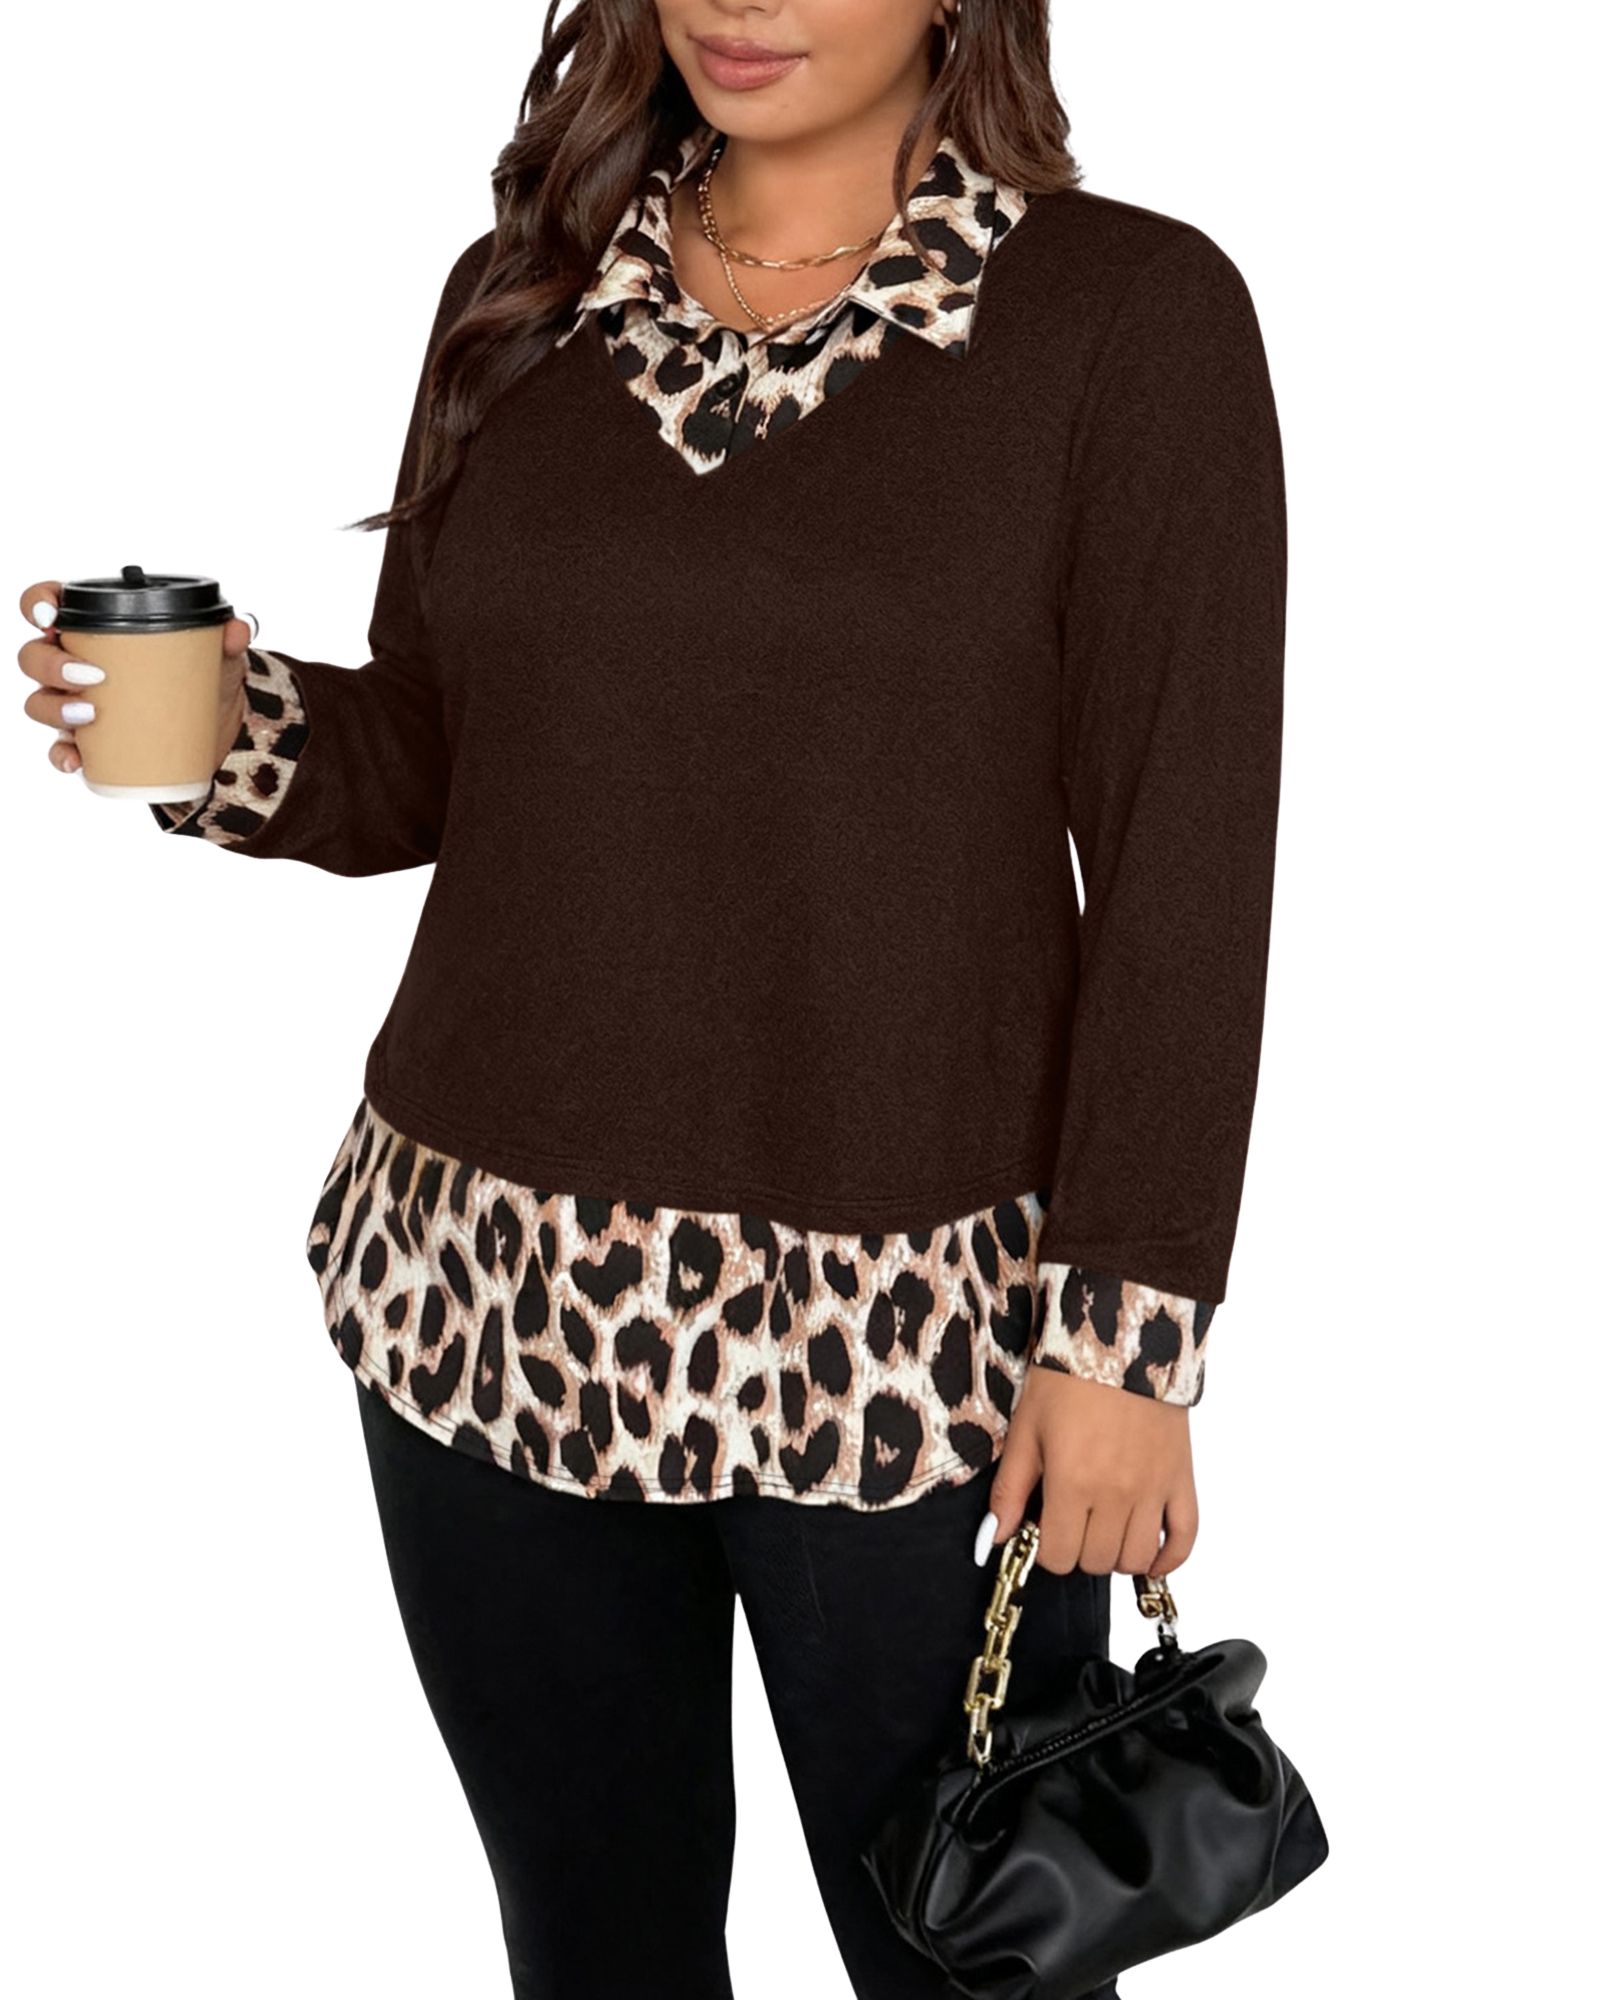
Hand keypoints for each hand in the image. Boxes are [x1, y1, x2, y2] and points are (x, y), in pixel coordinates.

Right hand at [17, 579, 256, 776]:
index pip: (47, 607)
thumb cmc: (203, 679)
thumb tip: (239, 628)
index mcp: (93, 632)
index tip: (51, 616)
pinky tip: (76, 759)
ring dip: (54, 708)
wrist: (216, 731)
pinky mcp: (88, 743)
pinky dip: (62, 755)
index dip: (37, 605)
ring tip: (90, 714)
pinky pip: (59, 750)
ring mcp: (75, 705)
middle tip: (91, 675)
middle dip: (50, 664)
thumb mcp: (217, 657)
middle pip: (33, 657)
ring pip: (39, 702)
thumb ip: (227, 638)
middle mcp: (73, 665)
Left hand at [980, 1366, 1198, 1578]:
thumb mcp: (1026, 1429)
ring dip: (1114, 1554)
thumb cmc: (1069, 1379)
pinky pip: (1186, 1538)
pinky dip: (1170, 1559)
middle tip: (1070, 1522)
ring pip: (1136, 1558)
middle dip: (1076, 1550)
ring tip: (1102, 1528)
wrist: (1121, 1340)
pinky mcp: (1182, 1478)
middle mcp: (1116, 1493)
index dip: (1044, 1549)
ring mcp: (1154, 1489)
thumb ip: (1009, 1491)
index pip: (1057, 1556)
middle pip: (1095, 1561)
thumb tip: (991, 1540)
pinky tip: (1150, 1557)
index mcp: (1072, 1481)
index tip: (1043, 1527)